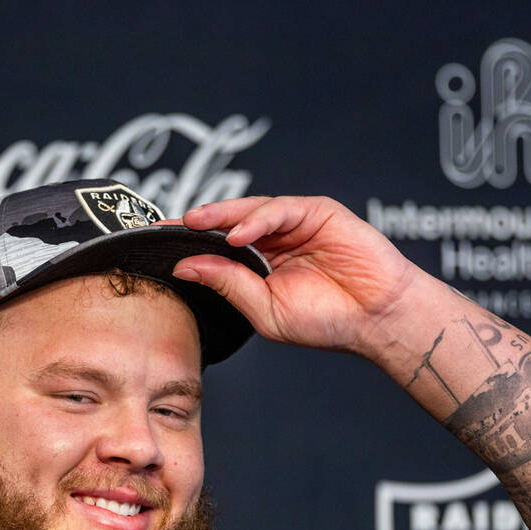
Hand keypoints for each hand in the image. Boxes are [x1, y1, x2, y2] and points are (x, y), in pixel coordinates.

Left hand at [165, 196, 421, 354]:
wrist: (375, 318)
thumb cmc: (326, 320)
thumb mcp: (263, 309)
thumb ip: (227, 283)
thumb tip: (185, 267)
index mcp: (259, 264)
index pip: (216, 246)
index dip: (188, 242)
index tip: (155, 243)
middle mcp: (273, 240)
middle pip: (226, 222)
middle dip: (196, 222)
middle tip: (167, 224)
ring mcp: (294, 223)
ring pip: (249, 210)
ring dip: (220, 215)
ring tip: (196, 223)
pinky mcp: (317, 211)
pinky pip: (280, 208)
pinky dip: (256, 219)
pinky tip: (238, 235)